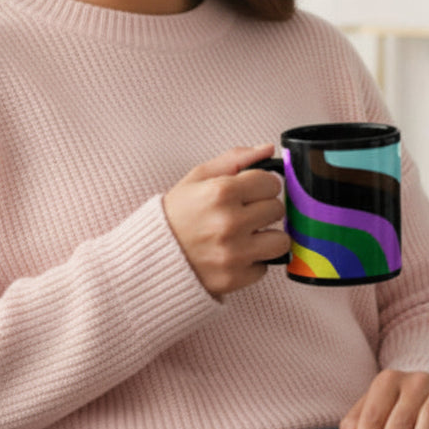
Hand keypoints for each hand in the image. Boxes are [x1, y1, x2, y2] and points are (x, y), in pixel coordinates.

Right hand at [163, 144, 288, 297]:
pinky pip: (264, 267)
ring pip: (280, 241)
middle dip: (263, 209)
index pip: (271, 182)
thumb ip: (235, 159)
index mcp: (221, 192)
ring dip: (266, 238)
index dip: (262, 186)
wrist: (149, 256)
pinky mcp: (234, 278)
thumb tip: (268, 150)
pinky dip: (252, 262)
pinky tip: (234, 255)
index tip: (250, 192)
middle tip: (244, 214)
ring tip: (246, 236)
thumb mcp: (198, 177)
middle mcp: (229, 223)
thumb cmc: (176, 213)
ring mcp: (233, 253)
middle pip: (277, 209)